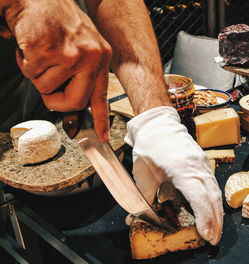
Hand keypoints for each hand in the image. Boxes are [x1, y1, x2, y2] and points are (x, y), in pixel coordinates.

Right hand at [5, 0, 111, 140]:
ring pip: (46, 88)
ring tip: (41, 52)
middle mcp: (91, 56)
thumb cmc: (57, 21)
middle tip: (48, 85)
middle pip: (74, 102)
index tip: (101, 136)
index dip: (101, 119)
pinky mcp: (47, 51)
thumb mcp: (81, 46)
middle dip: (56, 100)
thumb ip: (81, 75)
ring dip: (37, 74)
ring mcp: (70, 54)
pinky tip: (31, 45)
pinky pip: (31, 74)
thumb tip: (76, 108)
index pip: (102, 95)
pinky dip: (25, 63)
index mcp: (101, 57)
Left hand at [124, 106, 223, 244]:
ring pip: (216, 192)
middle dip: (216, 222)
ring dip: (218, 213)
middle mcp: (197, 167)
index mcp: (181, 170)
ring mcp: (203, 164)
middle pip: (213, 198)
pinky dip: (215, 200)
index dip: (205, 219)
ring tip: (215, 230)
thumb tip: (139, 219)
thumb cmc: (149, 148)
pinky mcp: (204, 162)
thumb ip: (146, 197)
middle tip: (214, 240)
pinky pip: (213, 184)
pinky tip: (213, 211)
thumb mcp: (143, 174)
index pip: (200, 199)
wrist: (158, 124)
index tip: (206, 235)